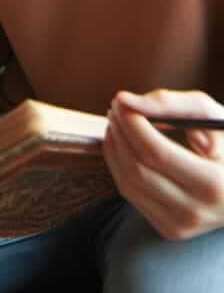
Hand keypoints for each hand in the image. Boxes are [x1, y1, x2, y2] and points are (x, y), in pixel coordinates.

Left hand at [104, 88, 223, 239]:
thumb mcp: (210, 116)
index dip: (131, 123)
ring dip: (114, 147)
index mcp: (215, 184)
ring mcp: (182, 225)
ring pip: (127, 183)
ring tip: (117, 123)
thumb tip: (124, 100)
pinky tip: (123, 144)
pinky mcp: (169, 229)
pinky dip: (118, 165)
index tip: (121, 101)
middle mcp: (198, 211)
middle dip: (119, 133)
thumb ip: (170, 103)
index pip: (156, 152)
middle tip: (116, 108)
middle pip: (137, 169)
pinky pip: (130, 194)